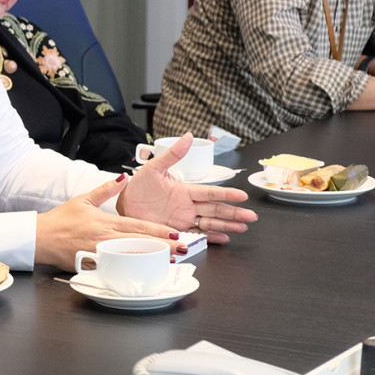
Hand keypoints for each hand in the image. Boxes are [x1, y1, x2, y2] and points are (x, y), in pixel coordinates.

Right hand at [35, 174, 181, 269]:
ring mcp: (100, 253)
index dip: (158, 230)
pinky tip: (142, 273)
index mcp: (105, 221)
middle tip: (182, 249)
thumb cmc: (61, 219)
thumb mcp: (83, 199)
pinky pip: (116, 269)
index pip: (138, 225)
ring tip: (169, 260)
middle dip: (162, 246)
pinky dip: (131, 270)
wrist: (41, 237)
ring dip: (151, 259)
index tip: (174, 233)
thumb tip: (123, 178)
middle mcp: (105, 238)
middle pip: (140, 242)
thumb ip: (105, 189)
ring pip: (131, 257)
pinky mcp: (93, 265)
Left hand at [117, 133, 257, 242]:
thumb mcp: (154, 168)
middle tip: (251, 216)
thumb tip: (188, 137)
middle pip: (215, 209)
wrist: (123, 204)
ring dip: (227, 225)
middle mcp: (187, 205)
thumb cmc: (137, 186)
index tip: (242, 196)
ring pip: (210, 222)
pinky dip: (210, 237)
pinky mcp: (176, 230)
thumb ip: (172, 154)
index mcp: (184, 190)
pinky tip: (224, 237)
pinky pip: (196, 234)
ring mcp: (183, 219)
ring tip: (242, 227)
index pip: (210, 192)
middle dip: (234, 213)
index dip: (226, 194)